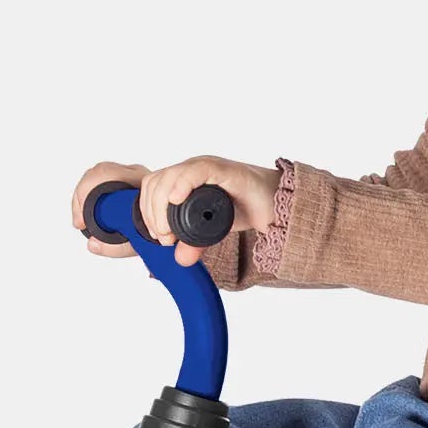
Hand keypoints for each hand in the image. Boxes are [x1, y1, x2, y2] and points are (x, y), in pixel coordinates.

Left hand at [69, 156, 281, 265]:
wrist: (280, 206)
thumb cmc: (249, 209)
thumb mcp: (213, 230)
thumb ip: (195, 243)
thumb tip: (179, 260)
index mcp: (187, 180)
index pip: (153, 186)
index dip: (147, 210)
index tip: (156, 236)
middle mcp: (194, 170)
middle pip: (156, 181)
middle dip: (152, 212)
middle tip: (164, 238)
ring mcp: (208, 168)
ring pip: (170, 176)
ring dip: (161, 205)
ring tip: (170, 231)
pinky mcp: (224, 170)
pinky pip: (196, 171)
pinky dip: (182, 184)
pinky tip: (176, 200)